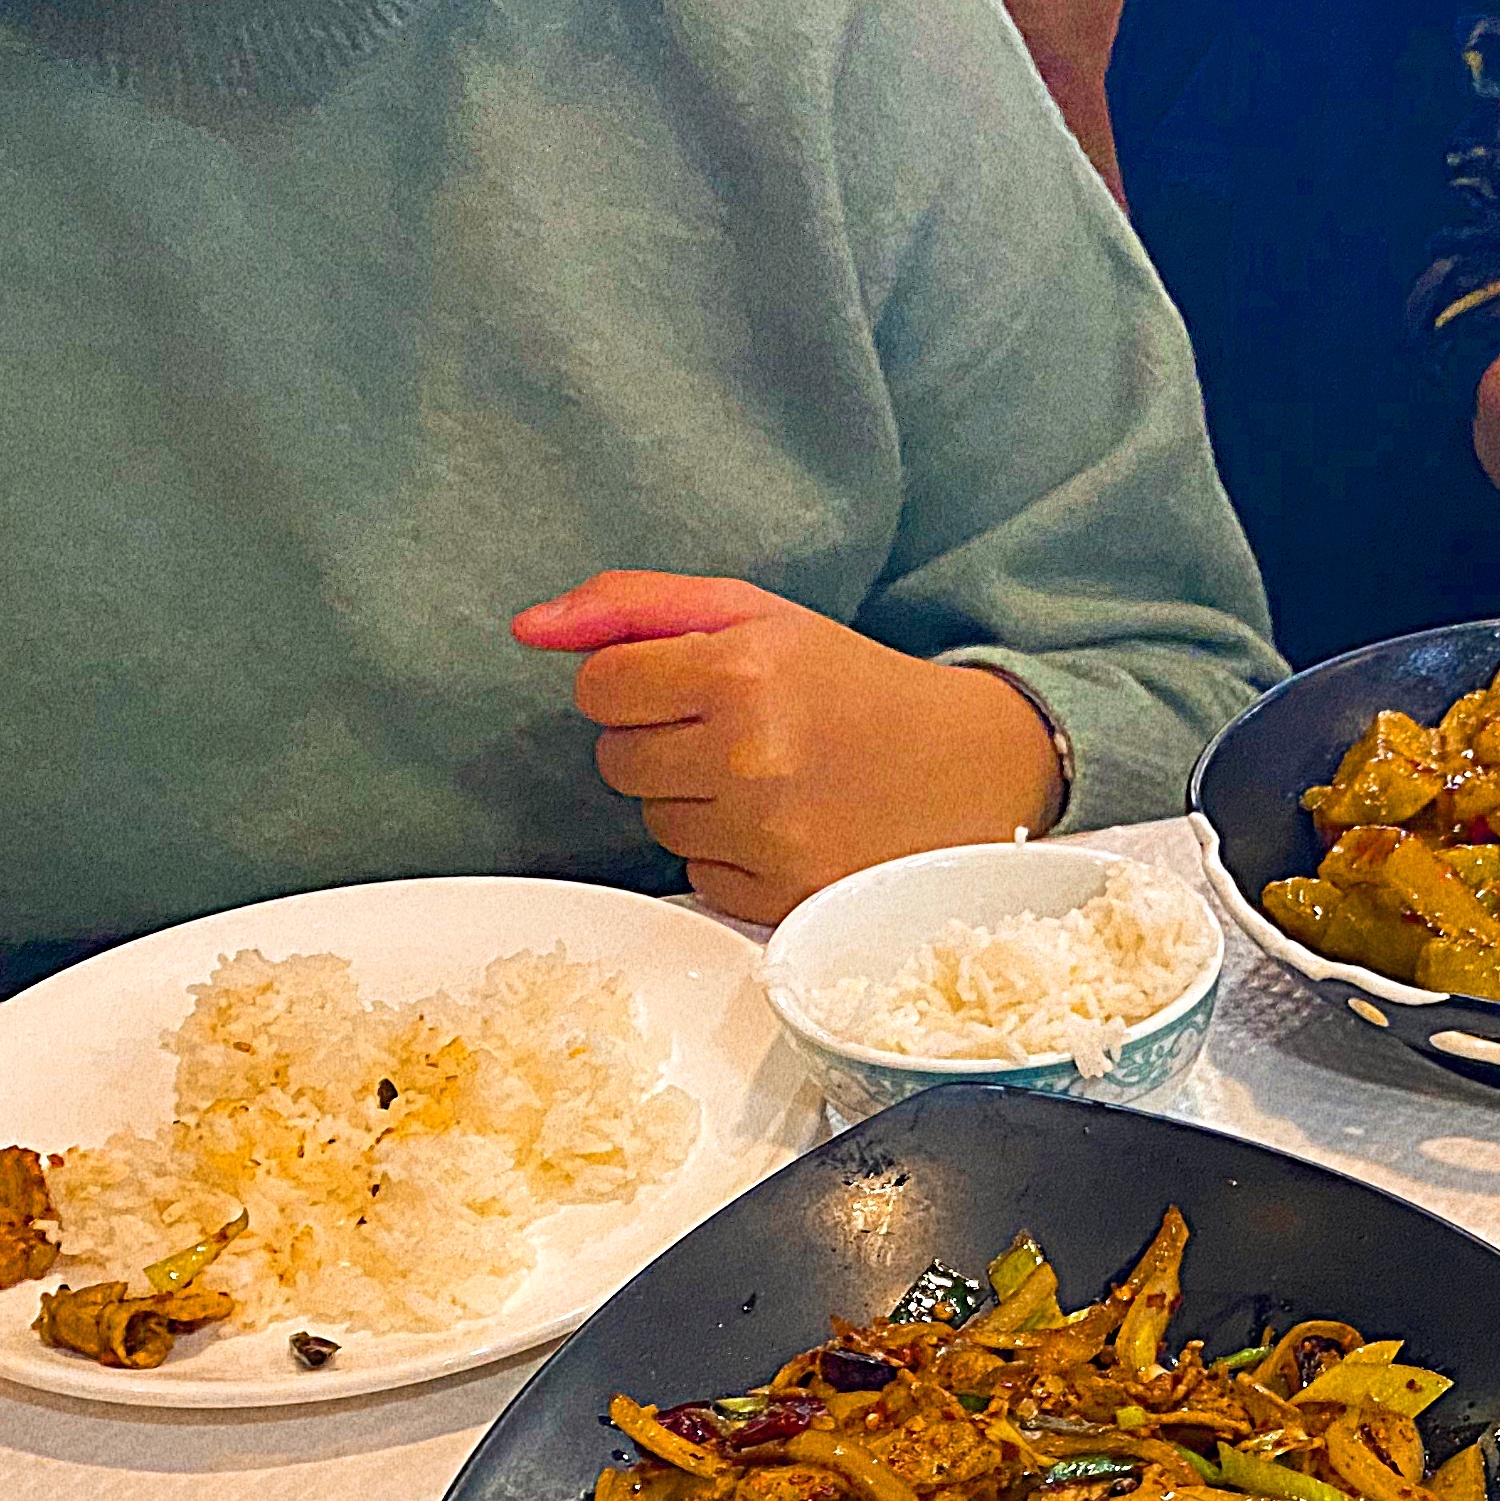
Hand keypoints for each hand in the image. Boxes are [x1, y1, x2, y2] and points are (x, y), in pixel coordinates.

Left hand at [510, 573, 1064, 923]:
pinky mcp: (787, 896)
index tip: (691, 686)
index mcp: (739, 670)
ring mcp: (770, 834)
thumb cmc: (855, 684)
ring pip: (654, 823)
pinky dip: (730, 855)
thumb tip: (526, 628)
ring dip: (695, 802)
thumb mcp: (755, 613)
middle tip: (738, 733)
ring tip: (769, 780)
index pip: (598, 687)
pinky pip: (697, 878)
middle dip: (661, 744)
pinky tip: (786, 825)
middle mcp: (751, 756)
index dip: (635, 684)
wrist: (974, 765)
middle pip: (616, 760)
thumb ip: (632, 604)